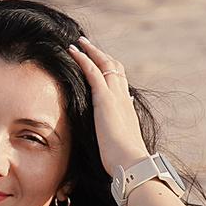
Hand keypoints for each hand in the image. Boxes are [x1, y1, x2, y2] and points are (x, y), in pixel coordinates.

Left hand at [65, 36, 151, 179]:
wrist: (131, 163)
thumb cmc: (125, 161)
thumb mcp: (120, 144)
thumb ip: (117, 135)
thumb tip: (116, 135)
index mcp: (127, 108)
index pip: (120, 82)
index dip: (110, 70)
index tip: (100, 63)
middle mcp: (124, 98)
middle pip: (115, 67)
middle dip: (101, 55)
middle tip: (88, 45)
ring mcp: (116, 97)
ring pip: (106, 64)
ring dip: (92, 51)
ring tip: (79, 42)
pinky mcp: (105, 100)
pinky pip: (93, 72)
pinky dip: (83, 59)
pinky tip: (73, 51)